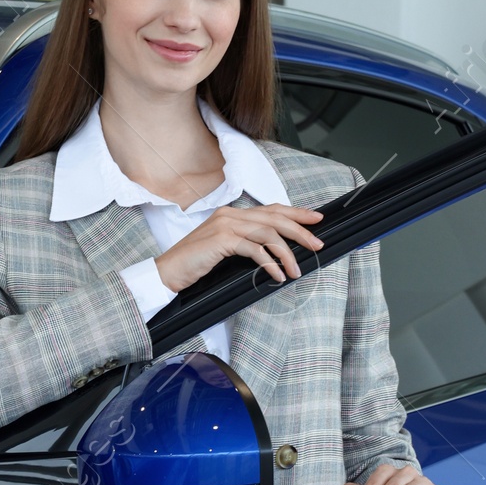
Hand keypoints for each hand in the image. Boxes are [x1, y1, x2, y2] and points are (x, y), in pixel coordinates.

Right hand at [152, 202, 323, 293]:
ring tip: (295, 270)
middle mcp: (230, 214)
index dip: (296, 213)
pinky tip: (276, 275)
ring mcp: (225, 225)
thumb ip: (246, 244)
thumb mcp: (224, 250)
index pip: (271, 209)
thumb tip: (275, 252)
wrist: (168, 272)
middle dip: (300, 231)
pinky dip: (269, 263)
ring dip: (286, 253)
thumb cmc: (195, 265)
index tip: (316, 219)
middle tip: (317, 244)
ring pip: (268, 233)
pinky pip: (254, 249)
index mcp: (232, 214)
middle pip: (275, 218)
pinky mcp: (221, 240)